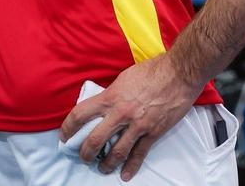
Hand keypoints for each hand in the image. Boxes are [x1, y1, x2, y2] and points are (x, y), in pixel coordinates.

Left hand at [59, 54, 201, 180]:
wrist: (181, 72)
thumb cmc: (155, 70)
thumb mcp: (126, 77)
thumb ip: (113, 93)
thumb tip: (105, 103)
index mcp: (111, 97)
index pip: (80, 115)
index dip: (67, 128)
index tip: (64, 136)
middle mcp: (121, 113)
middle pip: (94, 140)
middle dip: (85, 153)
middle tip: (84, 157)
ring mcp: (137, 124)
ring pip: (115, 152)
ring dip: (106, 164)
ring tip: (102, 168)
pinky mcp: (153, 131)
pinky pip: (139, 153)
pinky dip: (131, 166)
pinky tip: (125, 174)